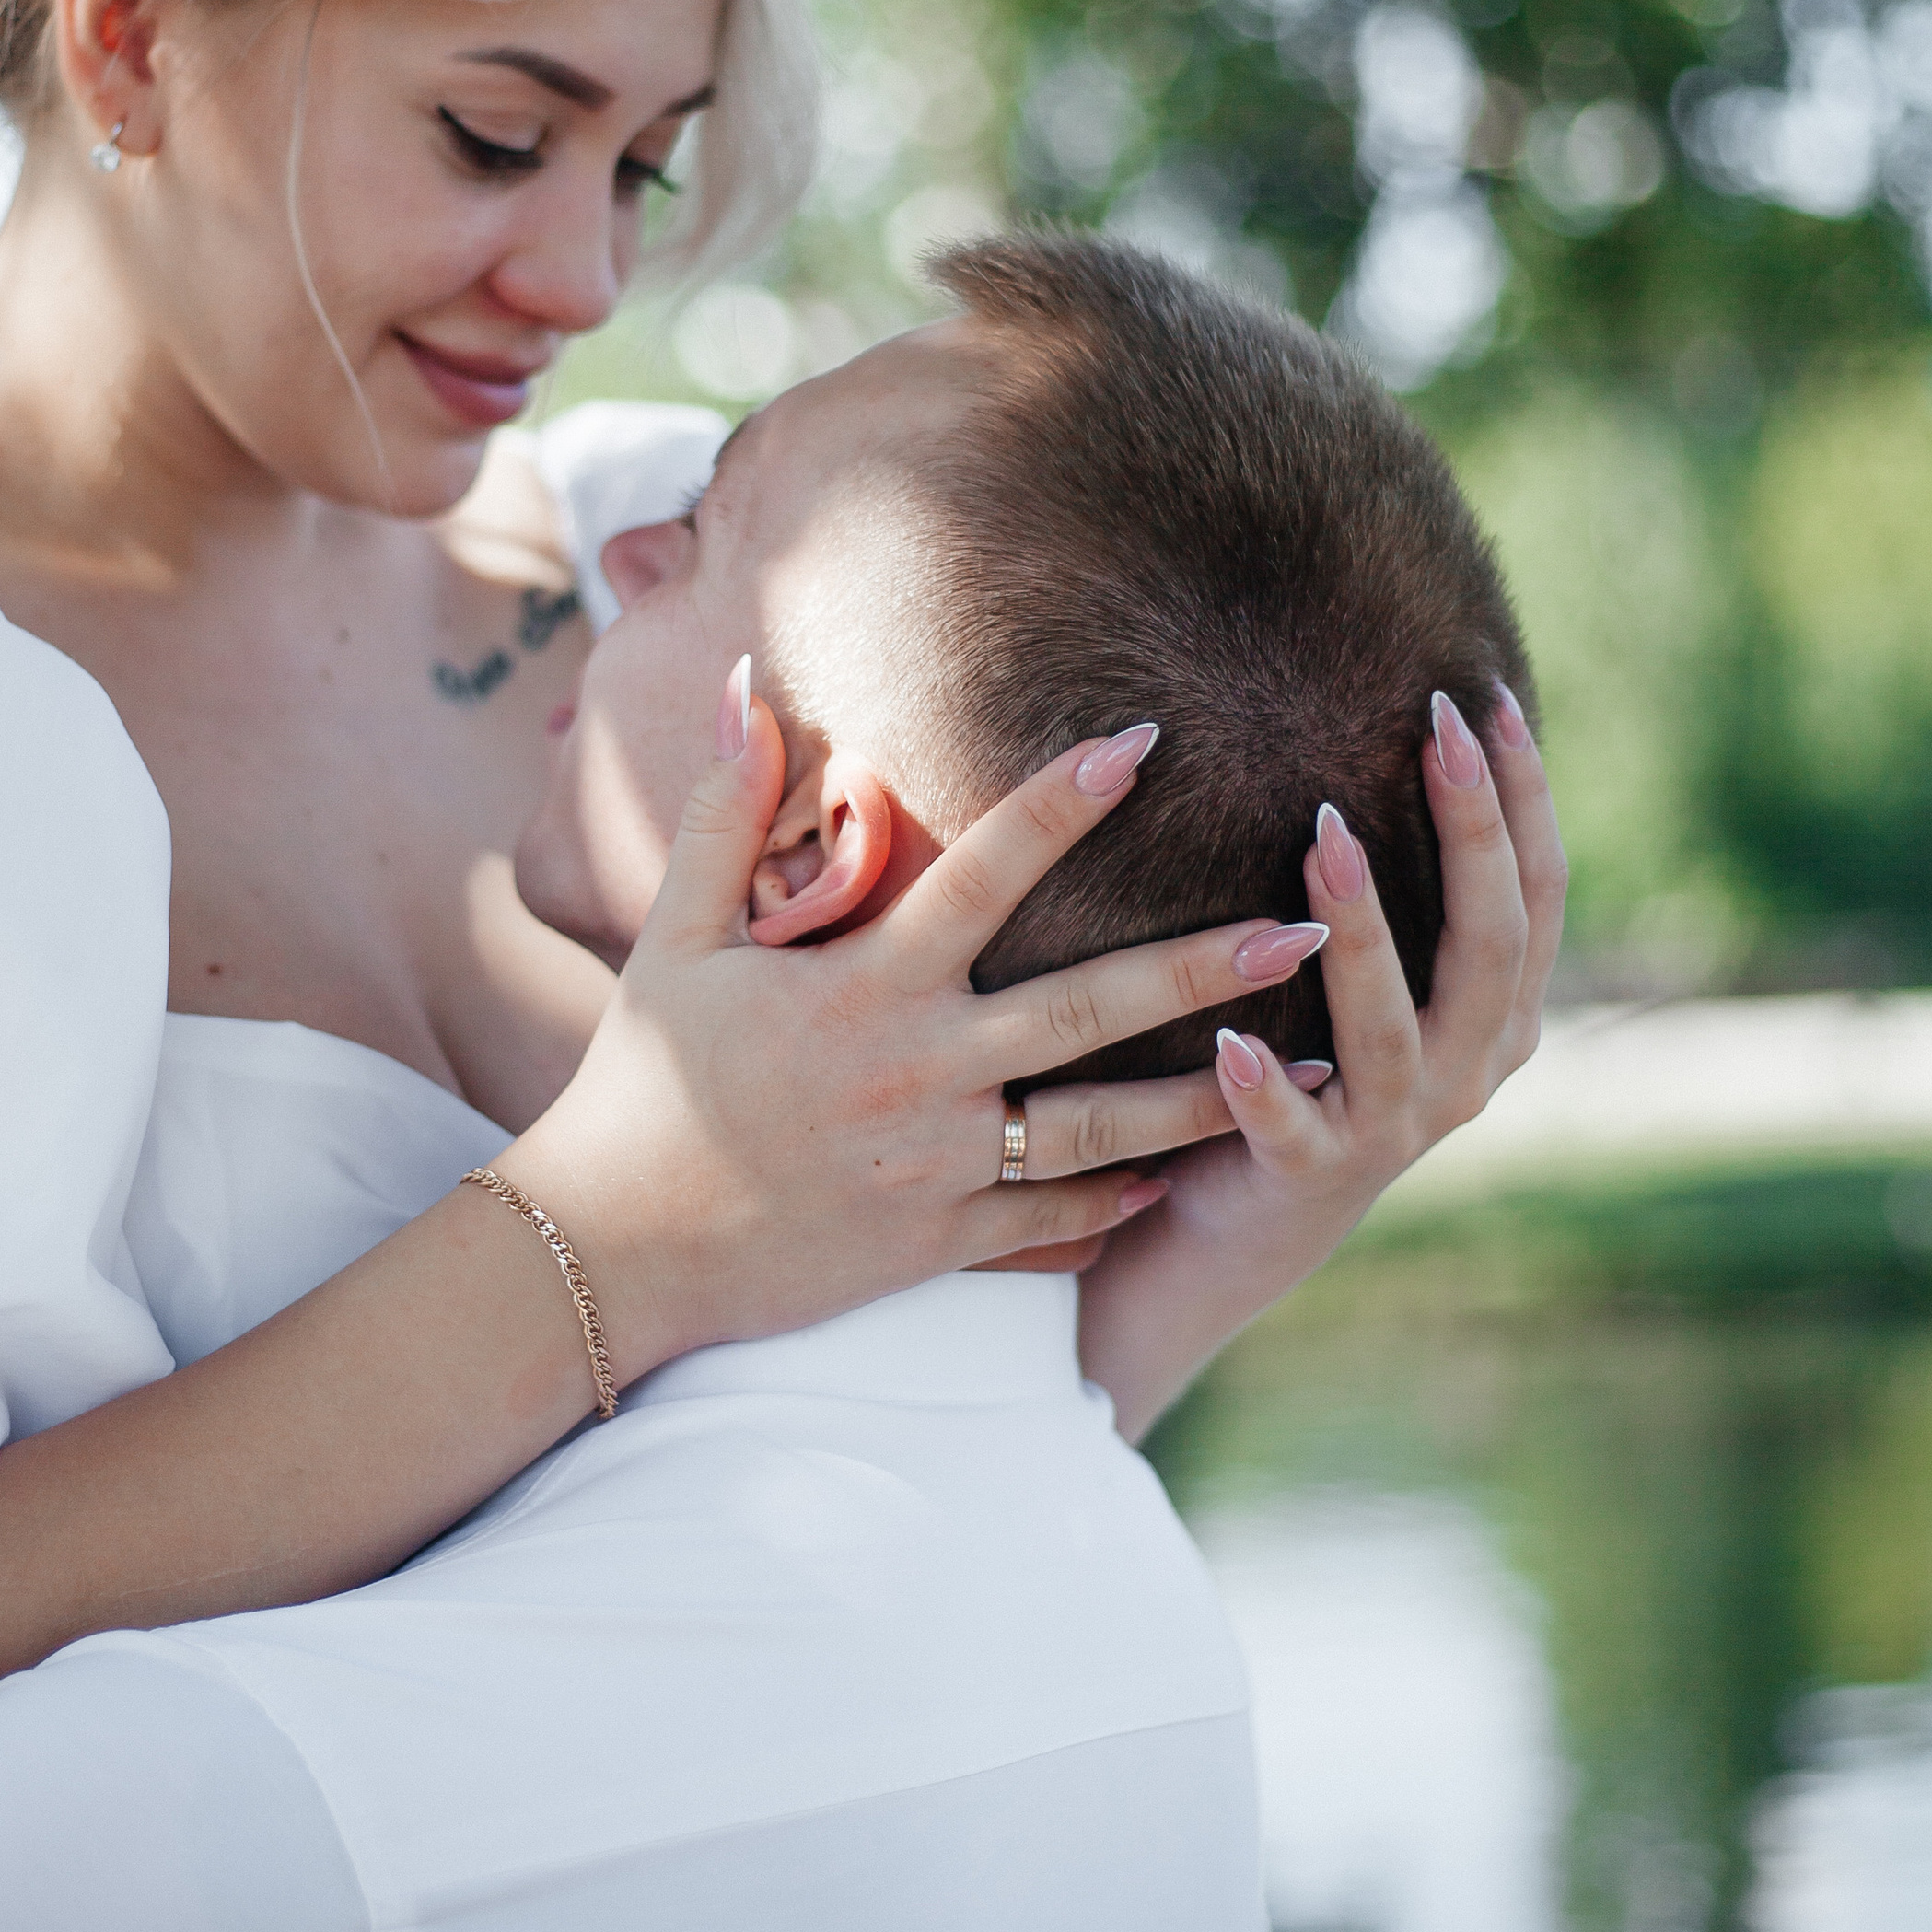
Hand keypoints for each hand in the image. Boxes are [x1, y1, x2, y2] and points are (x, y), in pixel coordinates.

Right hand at [510, 673, 1347, 1374]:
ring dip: (1215, 1093)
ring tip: (1318, 1067)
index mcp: (863, 984)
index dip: (1066, 799)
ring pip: (1105, 1128)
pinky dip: (1124, 1198)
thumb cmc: (639, 1082)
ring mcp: (937, 1165)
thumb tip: (747, 683)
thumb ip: (723, 812)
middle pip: (1092, 1006)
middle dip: (1211, 964)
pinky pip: (1053, 1219)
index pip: (988, 871)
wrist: (613, 1248)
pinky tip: (1192, 1169)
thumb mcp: (671, 938)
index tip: (1147, 740)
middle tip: (1314, 926)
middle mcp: (918, 1070)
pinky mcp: (938, 1243)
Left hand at [1075, 686, 1566, 1439]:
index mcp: (1498, 1018)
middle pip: (1494, 942)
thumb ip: (1391, 887)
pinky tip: (1232, 1041)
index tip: (1487, 693)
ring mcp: (1394, 1129)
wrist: (1235, 1230)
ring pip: (1398, 1026)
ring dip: (1363, 931)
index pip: (1536, 891)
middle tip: (1433, 724)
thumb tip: (1388, 718)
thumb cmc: (1302, 1066)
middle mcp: (1467, 1073)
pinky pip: (1292, 1130)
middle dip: (1471, 827)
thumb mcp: (1366, 978)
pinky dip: (1266, 1088)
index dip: (1523, 795)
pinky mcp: (1309, 1177)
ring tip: (1324, 840)